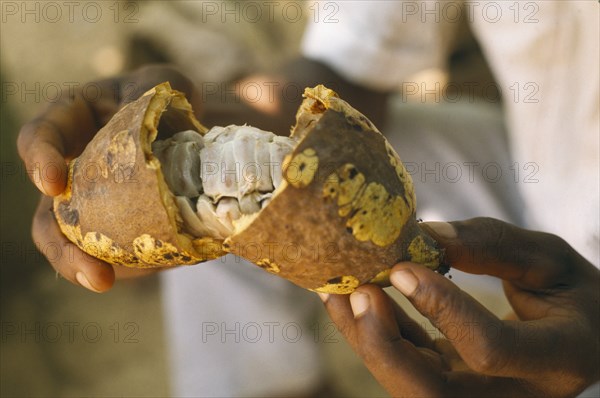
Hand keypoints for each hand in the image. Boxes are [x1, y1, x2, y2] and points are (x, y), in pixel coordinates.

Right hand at [17, 65, 197, 291]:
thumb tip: (184, 120)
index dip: (41, 159)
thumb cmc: (164, 99)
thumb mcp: (163, 83)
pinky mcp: (118, 230)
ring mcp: (91, 207)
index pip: (40, 137)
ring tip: (112, 281)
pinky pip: (118, 254)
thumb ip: (158, 93)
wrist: (180, 131)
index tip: (54, 182)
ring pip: (80, 247)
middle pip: (49, 219)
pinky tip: (158, 265)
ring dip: (94, 269)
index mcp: (70, 122)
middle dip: (64, 250)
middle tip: (93, 273)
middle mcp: (71, 172)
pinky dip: (135, 265)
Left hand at [319, 217, 599, 396]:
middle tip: (355, 292)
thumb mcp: (551, 261)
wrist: (577, 338)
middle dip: (382, 345)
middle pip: (431, 393)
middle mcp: (513, 395)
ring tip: (334, 290)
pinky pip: (404, 369)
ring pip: (407, 387)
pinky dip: (374, 335)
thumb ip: (494, 245)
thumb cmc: (570, 295)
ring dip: (365, 339)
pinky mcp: (450, 387)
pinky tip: (350, 299)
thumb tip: (425, 235)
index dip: (442, 309)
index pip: (489, 351)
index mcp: (554, 361)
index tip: (405, 267)